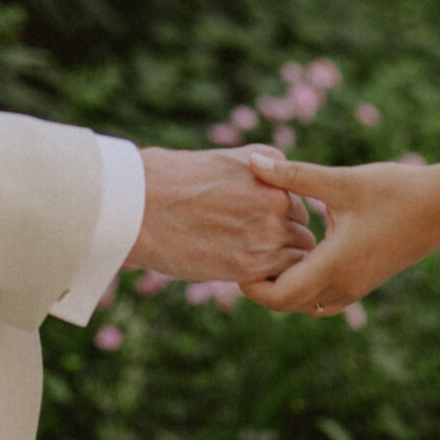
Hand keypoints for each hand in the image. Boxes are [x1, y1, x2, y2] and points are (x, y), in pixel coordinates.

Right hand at [127, 146, 317, 283]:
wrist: (140, 205)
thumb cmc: (169, 180)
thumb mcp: (222, 162)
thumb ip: (255, 176)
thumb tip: (269, 200)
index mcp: (271, 162)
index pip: (295, 195)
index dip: (276, 213)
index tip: (252, 221)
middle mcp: (277, 193)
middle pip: (300, 224)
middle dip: (282, 237)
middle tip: (249, 245)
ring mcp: (269, 228)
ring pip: (299, 252)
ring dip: (280, 260)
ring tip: (247, 261)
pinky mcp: (254, 263)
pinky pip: (283, 275)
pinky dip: (271, 278)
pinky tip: (242, 272)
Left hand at [238, 155, 439, 314]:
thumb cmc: (395, 190)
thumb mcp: (341, 181)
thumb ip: (295, 176)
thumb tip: (254, 163)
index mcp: (334, 266)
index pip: (279, 297)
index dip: (252, 286)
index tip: (235, 260)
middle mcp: (345, 285)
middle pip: (290, 304)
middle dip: (264, 286)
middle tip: (244, 254)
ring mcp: (358, 286)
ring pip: (309, 303)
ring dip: (288, 286)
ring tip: (272, 251)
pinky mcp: (367, 280)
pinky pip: (326, 295)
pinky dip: (308, 282)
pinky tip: (305, 248)